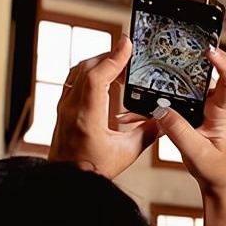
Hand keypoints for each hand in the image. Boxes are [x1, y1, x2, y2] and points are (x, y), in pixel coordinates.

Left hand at [48, 35, 158, 178]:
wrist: (67, 182)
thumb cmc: (92, 171)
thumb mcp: (127, 153)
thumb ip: (148, 133)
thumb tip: (163, 118)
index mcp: (88, 118)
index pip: (98, 77)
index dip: (114, 58)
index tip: (127, 43)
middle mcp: (72, 108)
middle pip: (88, 68)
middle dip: (110, 56)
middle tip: (129, 54)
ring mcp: (64, 107)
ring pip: (79, 71)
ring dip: (99, 63)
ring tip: (119, 66)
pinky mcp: (63, 109)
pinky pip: (74, 79)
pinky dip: (90, 72)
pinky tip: (104, 78)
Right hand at [152, 47, 225, 194]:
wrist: (217, 180)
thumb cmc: (216, 168)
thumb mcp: (197, 153)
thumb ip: (179, 132)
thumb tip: (160, 110)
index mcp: (223, 110)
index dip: (223, 63)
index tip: (210, 50)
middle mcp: (214, 102)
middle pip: (205, 72)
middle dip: (187, 58)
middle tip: (168, 49)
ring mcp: (202, 105)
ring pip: (184, 85)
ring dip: (164, 82)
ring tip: (143, 76)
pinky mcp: (190, 111)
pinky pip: (172, 101)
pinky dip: (154, 105)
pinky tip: (133, 112)